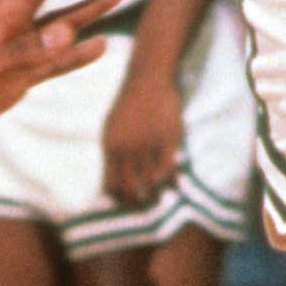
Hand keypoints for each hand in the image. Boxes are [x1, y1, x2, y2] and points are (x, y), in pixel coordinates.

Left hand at [0, 0, 122, 154]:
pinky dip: (78, 55)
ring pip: (64, 26)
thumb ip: (24, 53)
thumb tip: (68, 34)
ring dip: (91, 10)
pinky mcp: (16, 79)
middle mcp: (14, 26)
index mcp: (3, 12)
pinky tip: (100, 47)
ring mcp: (17, 53)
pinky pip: (56, 62)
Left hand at [100, 66, 184, 210]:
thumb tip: (111, 180)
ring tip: (161, 197)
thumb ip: (112, 153)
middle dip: (138, 204)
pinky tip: (175, 184)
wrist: (147, 78)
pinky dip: (171, 181)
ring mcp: (148, 144)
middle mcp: (127, 149)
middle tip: (146, 206)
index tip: (129, 204)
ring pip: (151, 182)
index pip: (111, 186)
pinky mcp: (167, 139)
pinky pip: (169, 169)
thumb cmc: (129, 104)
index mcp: (111, 147)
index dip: (120, 201)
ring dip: (156, 194)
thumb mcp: (111, 128)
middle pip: (131, 189)